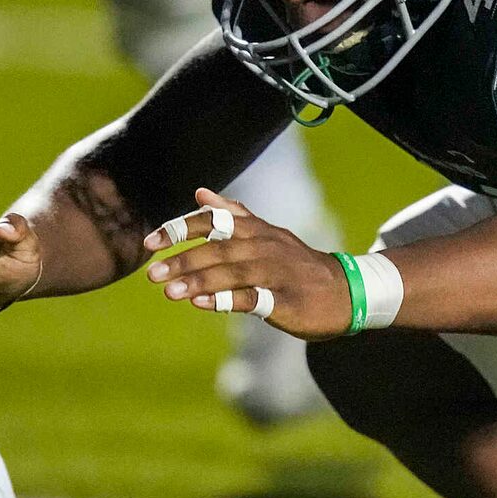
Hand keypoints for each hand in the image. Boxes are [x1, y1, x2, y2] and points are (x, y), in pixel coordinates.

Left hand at [140, 188, 354, 339]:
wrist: (345, 291)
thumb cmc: (297, 264)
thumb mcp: (267, 232)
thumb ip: (233, 214)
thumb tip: (200, 193)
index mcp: (257, 230)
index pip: (213, 222)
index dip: (180, 229)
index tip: (150, 243)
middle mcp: (265, 247)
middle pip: (219, 249)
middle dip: (183, 260)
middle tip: (153, 274)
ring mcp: (277, 274)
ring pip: (233, 273)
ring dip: (199, 281)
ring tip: (169, 292)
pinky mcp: (286, 300)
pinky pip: (252, 299)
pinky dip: (225, 300)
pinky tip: (201, 304)